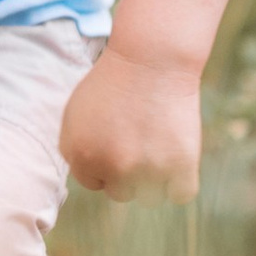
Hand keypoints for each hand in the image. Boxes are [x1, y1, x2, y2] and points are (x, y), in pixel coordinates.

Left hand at [60, 45, 202, 201]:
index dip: (105, 159)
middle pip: (121, 192)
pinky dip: (180, 180)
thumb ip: (74, 151)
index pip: (94, 183)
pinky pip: (180, 194)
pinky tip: (176, 154)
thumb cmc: (114, 83)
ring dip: (154, 177)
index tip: (117, 135)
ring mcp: (149, 170)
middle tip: (138, 136)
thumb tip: (89, 179)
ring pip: (150, 197)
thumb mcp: (75, 113)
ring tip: (157, 143)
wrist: (152, 58)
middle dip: (127, 170)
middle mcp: (114, 168)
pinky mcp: (181, 166)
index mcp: (83, 157)